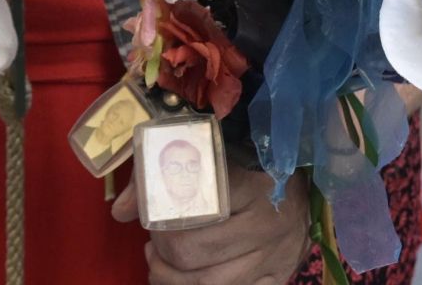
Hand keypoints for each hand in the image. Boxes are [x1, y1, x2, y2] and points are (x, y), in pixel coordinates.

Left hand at [112, 165, 310, 284]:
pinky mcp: (278, 276)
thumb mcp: (206, 150)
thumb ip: (157, 172)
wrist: (301, 179)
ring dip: (172, 279)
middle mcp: (266, 224)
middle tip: (154, 242)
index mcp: (248, 184)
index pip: (190, 210)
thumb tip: (120, 211)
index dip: (159, 219)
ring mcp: (275, 255)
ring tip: (159, 265)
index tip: (150, 217)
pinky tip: (183, 280)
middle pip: (193, 252)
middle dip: (162, 251)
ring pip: (209, 284)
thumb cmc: (248, 157)